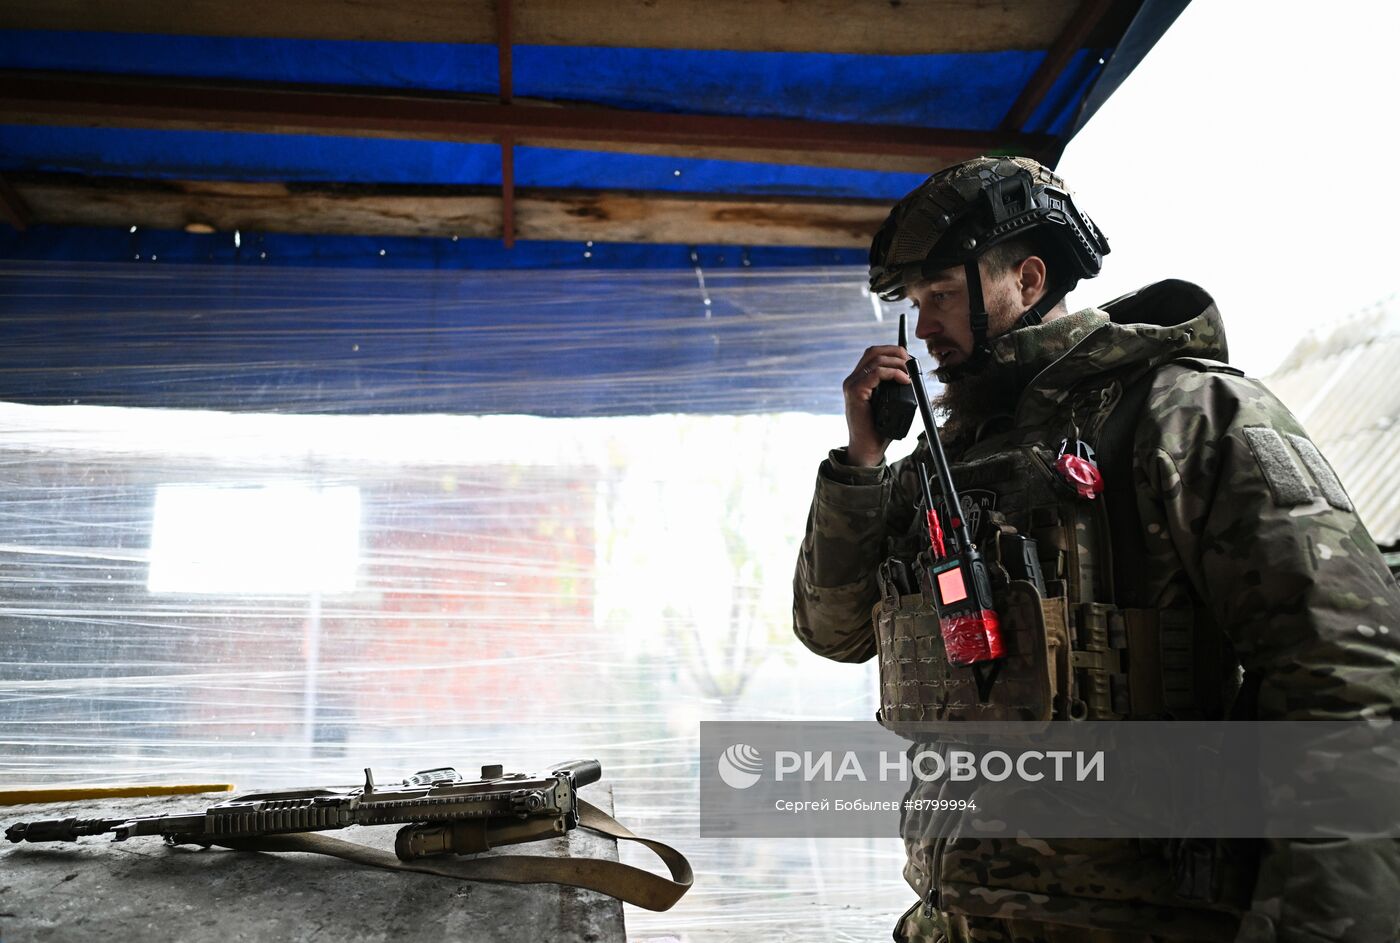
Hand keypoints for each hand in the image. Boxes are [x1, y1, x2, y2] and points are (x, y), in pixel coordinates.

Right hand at [842, 345, 910, 466]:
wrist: (867, 448)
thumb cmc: (879, 429)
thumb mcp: (888, 403)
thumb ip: (893, 388)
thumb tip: (911, 375)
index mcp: (859, 380)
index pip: (874, 354)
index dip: (893, 352)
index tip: (910, 361)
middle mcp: (853, 379)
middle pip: (874, 351)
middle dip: (896, 352)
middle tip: (912, 363)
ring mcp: (852, 385)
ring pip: (876, 359)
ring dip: (897, 362)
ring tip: (910, 373)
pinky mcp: (855, 392)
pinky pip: (876, 373)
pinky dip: (893, 373)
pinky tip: (904, 380)